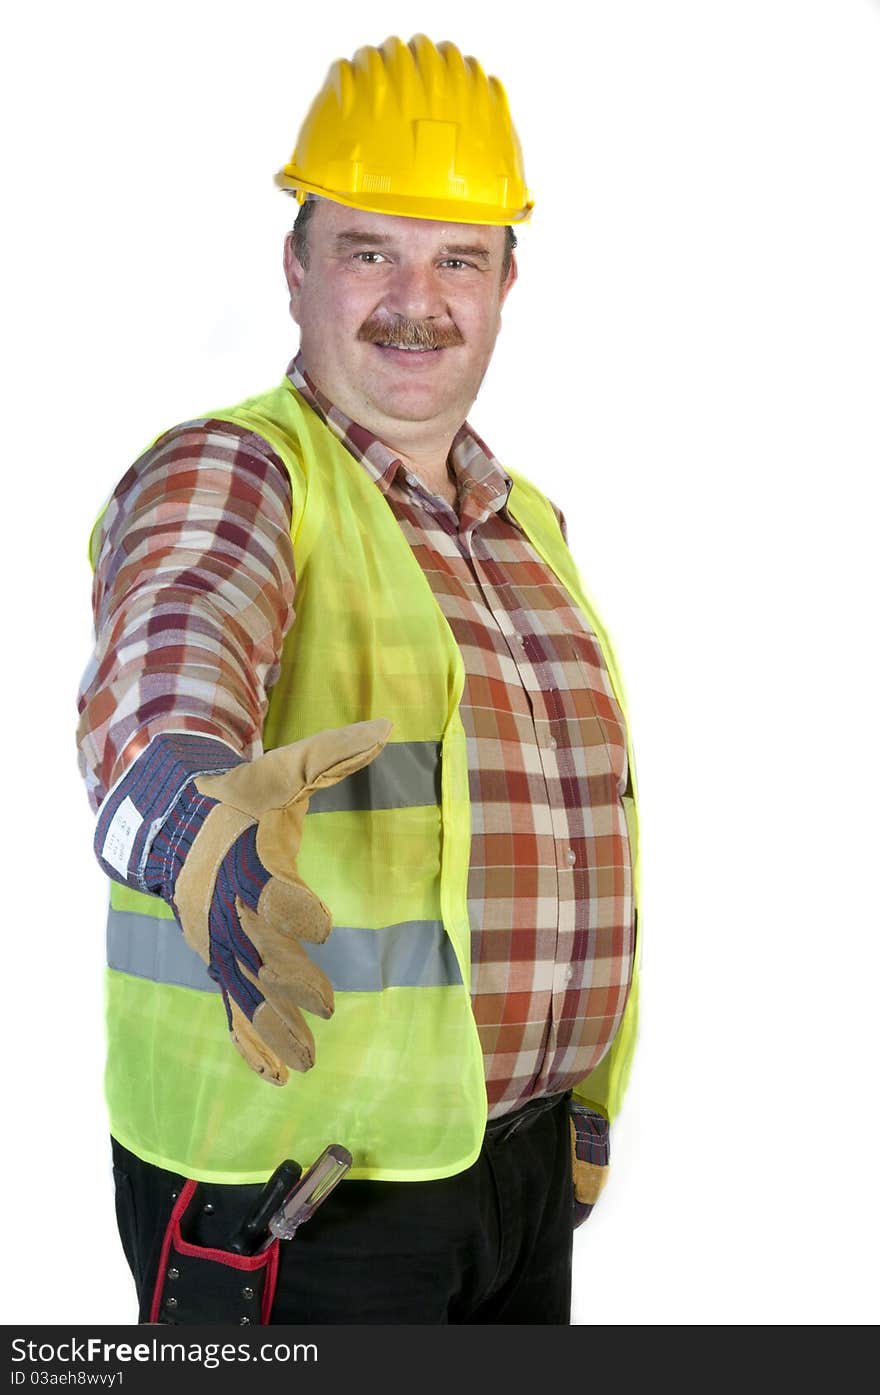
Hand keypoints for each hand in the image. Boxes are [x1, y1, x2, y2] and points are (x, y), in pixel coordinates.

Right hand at [95, 720, 392, 1083]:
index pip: (272, 893)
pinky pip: (232, 1010)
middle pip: (263, 954)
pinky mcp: (219, 964)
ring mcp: (222, 944)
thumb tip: (388, 727)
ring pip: (249, 994)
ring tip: (305, 1063)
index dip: (294, 909)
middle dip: (292, 983)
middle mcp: (233, 912)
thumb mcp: (287, 768)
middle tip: (327, 1009)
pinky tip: (272, 1077)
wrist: (174, 821)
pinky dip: (248, 1044)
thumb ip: (336, 752)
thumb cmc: (242, 797)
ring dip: (276, 1029)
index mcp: (252, 865)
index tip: (322, 927)